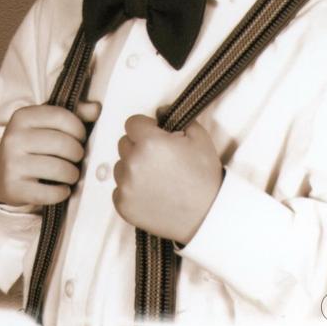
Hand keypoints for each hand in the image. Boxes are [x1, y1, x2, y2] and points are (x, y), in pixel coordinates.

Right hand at [0, 101, 100, 206]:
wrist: (1, 175)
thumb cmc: (32, 145)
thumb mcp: (46, 124)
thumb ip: (73, 113)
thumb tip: (96, 108)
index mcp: (23, 116)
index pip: (61, 116)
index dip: (78, 128)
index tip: (81, 137)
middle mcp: (14, 138)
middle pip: (62, 143)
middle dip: (77, 153)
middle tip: (77, 157)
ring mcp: (12, 164)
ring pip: (58, 169)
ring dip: (72, 174)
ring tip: (71, 173)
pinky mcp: (14, 188)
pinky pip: (49, 193)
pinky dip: (62, 192)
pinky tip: (62, 189)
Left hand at [113, 114, 222, 243]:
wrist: (207, 215)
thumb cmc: (204, 176)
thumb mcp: (199, 136)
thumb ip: (176, 117)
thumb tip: (160, 111)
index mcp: (149, 142)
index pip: (132, 123)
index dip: (145, 127)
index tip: (155, 136)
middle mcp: (133, 163)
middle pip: (124, 143)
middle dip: (138, 146)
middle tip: (159, 158)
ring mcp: (126, 186)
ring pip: (120, 166)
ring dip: (133, 168)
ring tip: (156, 178)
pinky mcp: (123, 205)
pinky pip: (118, 189)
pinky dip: (130, 190)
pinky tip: (150, 193)